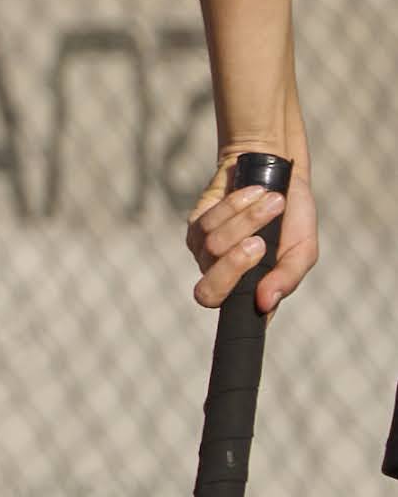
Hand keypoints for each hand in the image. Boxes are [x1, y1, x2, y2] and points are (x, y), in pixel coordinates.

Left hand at [189, 152, 314, 313]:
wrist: (278, 178)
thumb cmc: (292, 220)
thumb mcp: (302, 249)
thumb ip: (287, 277)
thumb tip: (265, 303)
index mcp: (251, 291)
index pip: (235, 319)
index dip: (240, 317)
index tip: (260, 298)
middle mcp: (224, 277)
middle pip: (209, 292)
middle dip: (234, 265)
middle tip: (260, 242)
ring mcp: (205, 253)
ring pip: (214, 246)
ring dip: (247, 221)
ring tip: (273, 202)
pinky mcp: (195, 226)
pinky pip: (208, 221)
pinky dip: (235, 205)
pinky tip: (255, 193)